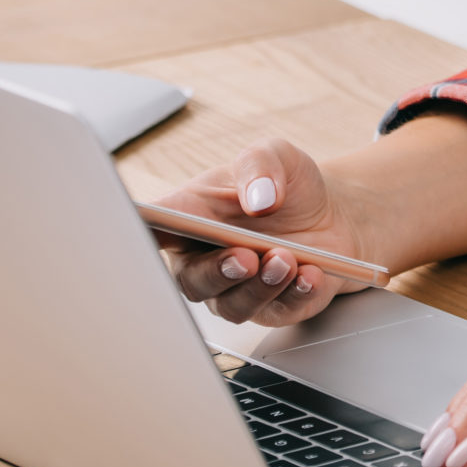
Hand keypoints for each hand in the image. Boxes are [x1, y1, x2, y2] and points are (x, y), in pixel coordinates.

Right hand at [154, 138, 375, 326]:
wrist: (331, 214)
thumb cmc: (287, 186)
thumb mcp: (274, 155)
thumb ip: (260, 165)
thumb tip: (259, 198)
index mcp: (187, 216)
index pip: (148, 228)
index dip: (135, 235)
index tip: (141, 234)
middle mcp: (203, 259)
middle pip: (191, 280)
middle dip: (218, 272)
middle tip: (245, 257)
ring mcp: (234, 288)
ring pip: (232, 304)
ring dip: (259, 286)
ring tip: (286, 259)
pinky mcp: (271, 307)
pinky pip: (277, 311)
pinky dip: (293, 294)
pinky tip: (309, 275)